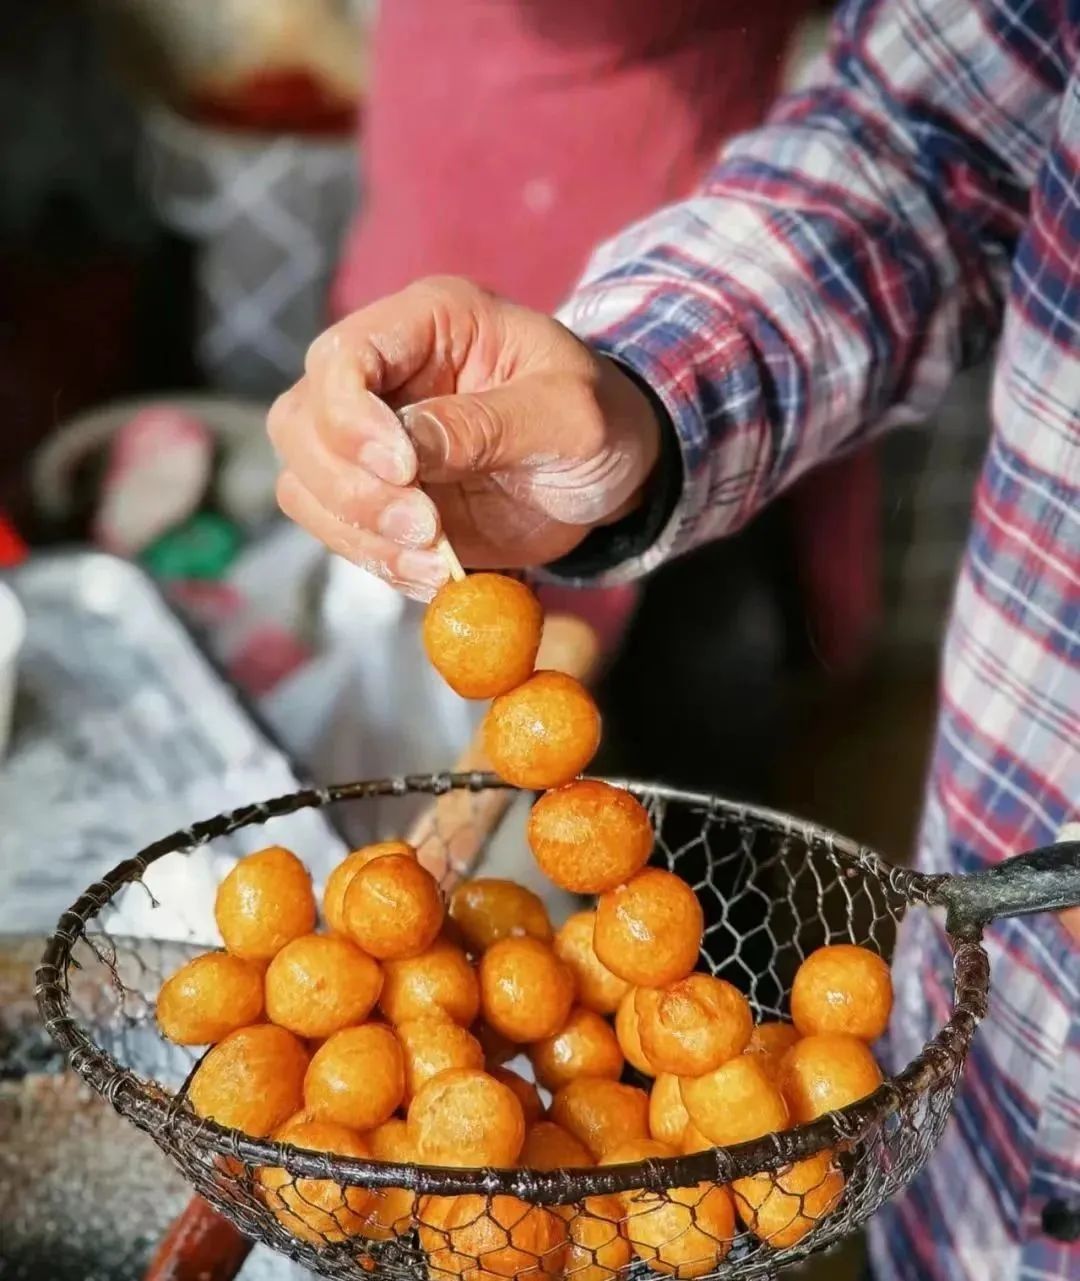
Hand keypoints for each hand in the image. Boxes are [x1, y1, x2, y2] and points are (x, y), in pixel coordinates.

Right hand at [267, 276, 660, 598]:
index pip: (343, 356)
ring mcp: (370, 440)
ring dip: (359, 533)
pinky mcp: (377, 498)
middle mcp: (384, 374)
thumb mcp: (569, 416)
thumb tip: (409, 449)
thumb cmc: (601, 422)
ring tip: (436, 563)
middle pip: (301, 423)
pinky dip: (377, 561)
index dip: (353, 418)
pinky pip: (339, 532)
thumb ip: (489, 425)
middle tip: (425, 529)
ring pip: (304, 483)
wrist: (608, 474)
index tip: (405, 471)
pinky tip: (434, 576)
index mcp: (430, 322)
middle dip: (351, 487)